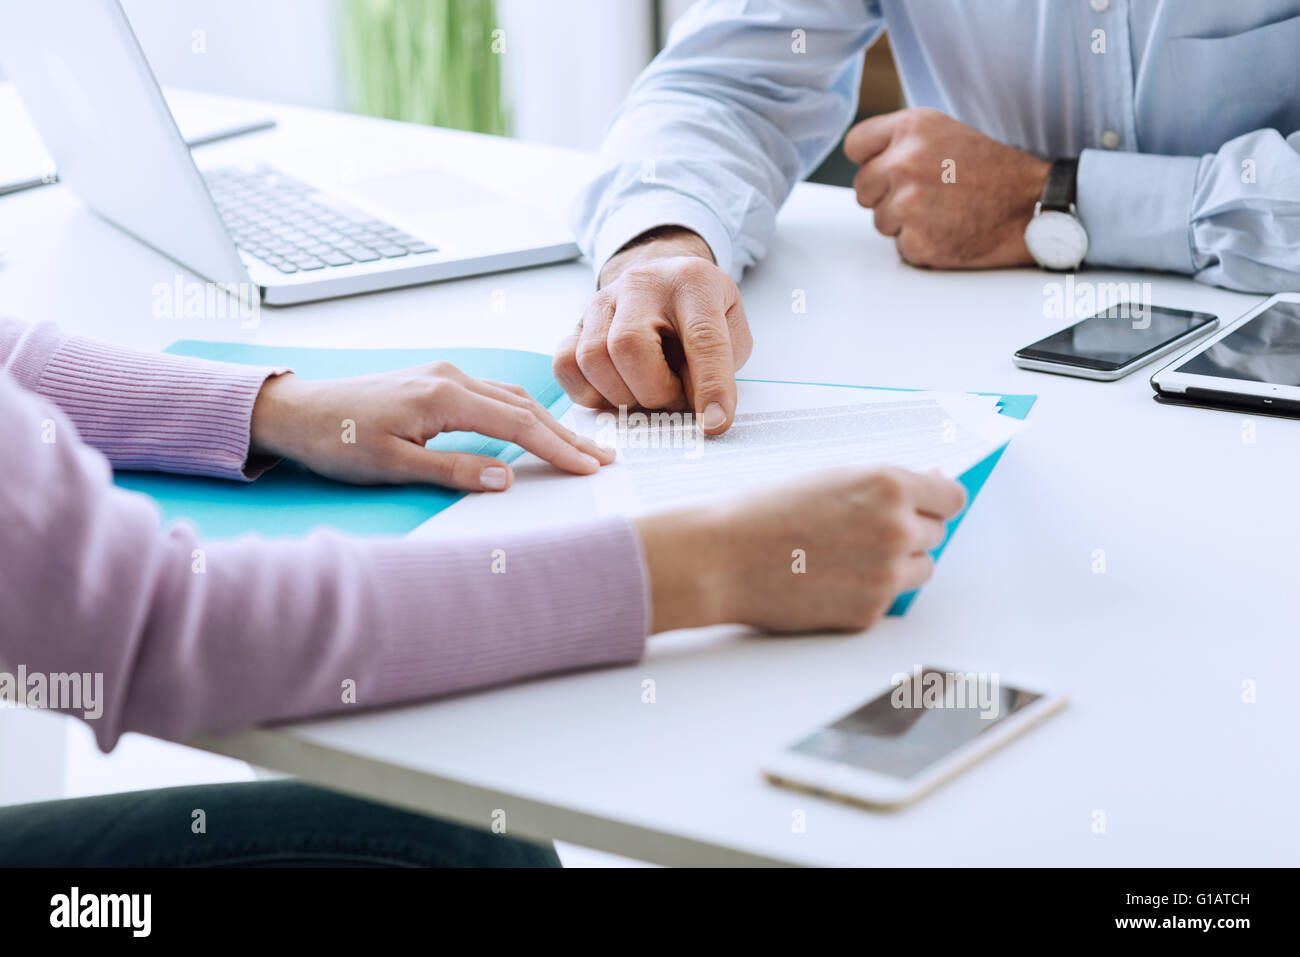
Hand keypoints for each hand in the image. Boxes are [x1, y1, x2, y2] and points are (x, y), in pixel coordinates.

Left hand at [249, 363, 613, 490]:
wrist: (297, 411)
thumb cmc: (337, 440)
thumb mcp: (393, 465)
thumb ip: (453, 471)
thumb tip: (506, 477)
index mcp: (443, 395)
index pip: (518, 423)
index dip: (558, 448)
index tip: (590, 468)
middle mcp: (450, 377)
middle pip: (525, 405)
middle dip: (567, 434)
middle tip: (605, 458)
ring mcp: (444, 375)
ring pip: (512, 397)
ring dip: (549, 422)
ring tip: (581, 447)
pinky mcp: (436, 381)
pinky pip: (494, 394)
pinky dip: (524, 412)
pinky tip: (536, 426)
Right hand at [553, 227, 752, 434]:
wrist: (665, 282)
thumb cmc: (701, 312)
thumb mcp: (732, 330)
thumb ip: (721, 368)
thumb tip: (699, 413)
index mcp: (692, 282)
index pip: (701, 338)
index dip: (710, 386)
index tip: (715, 423)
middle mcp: (641, 284)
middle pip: (629, 345)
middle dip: (655, 391)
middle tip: (674, 400)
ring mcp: (602, 301)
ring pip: (593, 357)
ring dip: (622, 395)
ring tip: (646, 395)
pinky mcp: (577, 323)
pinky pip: (566, 364)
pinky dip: (588, 393)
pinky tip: (614, 394)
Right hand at [636, 466, 965, 633]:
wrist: (722, 558)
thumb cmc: (765, 513)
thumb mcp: (830, 478)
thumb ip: (883, 485)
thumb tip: (927, 487)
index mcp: (888, 486)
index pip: (951, 497)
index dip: (936, 501)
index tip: (926, 506)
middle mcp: (896, 529)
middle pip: (936, 533)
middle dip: (909, 530)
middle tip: (862, 531)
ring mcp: (886, 575)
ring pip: (921, 569)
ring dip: (897, 563)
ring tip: (848, 556)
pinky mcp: (870, 611)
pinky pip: (889, 598)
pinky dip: (868, 591)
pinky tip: (830, 578)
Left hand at [844, 107, 1050, 268]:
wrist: (1033, 207)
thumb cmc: (994, 171)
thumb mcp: (946, 132)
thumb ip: (903, 142)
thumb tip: (866, 161)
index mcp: (912, 128)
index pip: (855, 145)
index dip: (869, 160)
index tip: (884, 169)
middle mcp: (904, 163)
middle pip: (862, 188)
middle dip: (885, 195)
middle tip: (927, 195)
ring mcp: (908, 204)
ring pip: (880, 221)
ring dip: (904, 222)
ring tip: (943, 212)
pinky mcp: (916, 241)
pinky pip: (900, 246)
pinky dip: (921, 245)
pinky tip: (949, 231)